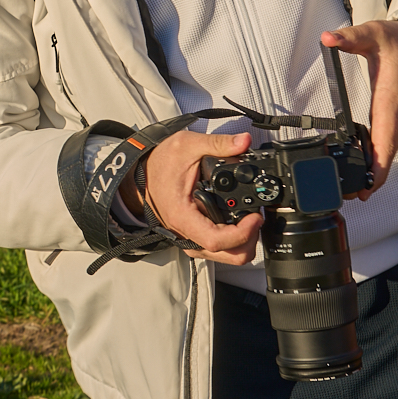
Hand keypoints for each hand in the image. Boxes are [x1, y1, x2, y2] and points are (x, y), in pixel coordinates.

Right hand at [125, 129, 262, 265]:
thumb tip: (243, 142)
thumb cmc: (158, 164)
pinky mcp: (193, 237)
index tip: (255, 217)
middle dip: (248, 241)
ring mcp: (189, 238)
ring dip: (242, 242)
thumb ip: (217, 144)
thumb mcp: (187, 145)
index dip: (242, 233)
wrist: (141, 175)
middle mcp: (185, 233)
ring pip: (224, 257)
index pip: (217, 240)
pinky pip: (217, 250)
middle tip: (256, 218)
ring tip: (249, 219)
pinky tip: (238, 222)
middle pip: (226, 255)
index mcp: (183, 215)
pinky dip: (233, 241)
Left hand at [320, 20, 397, 197]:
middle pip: (384, 158)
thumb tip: (328, 37)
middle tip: (345, 195)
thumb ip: (350, 37)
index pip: (384, 145)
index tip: (365, 191)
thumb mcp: (375, 34)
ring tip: (351, 187)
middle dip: (368, 180)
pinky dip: (378, 157)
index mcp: (390, 101)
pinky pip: (389, 144)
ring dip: (373, 171)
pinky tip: (362, 163)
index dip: (376, 171)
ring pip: (387, 152)